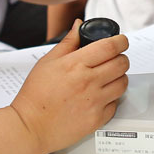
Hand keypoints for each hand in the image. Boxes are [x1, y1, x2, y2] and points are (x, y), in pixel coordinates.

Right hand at [10, 20, 128, 153]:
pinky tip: (101, 96)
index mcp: (75, 65)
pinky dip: (112, 99)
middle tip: (114, 59)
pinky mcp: (97, 119)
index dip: (121, 41)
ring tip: (109, 78)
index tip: (121, 41)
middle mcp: (88, 82)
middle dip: (121, 58)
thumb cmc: (35, 96)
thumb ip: (68, 42)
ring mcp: (94, 101)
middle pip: (121, 63)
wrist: (30, 127)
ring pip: (123, 83)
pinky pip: (116, 104)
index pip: (110, 47)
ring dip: (119, 77)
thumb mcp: (47, 62)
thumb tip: (79, 25)